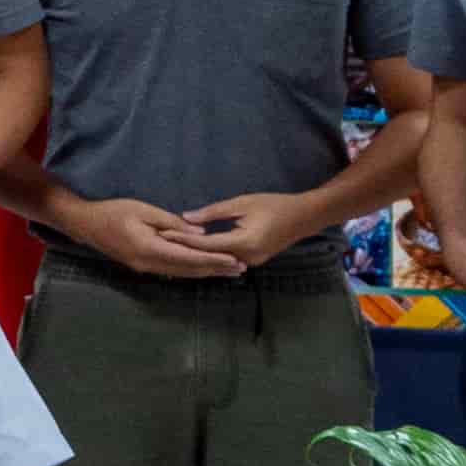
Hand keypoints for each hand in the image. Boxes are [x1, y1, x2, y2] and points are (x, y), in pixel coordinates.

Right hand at [68, 194, 247, 279]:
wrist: (85, 224)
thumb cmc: (113, 211)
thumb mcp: (143, 210)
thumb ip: (172, 222)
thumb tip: (200, 234)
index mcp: (150, 248)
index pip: (190, 258)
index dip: (214, 260)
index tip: (235, 261)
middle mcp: (150, 264)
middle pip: (189, 270)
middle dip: (216, 270)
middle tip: (241, 269)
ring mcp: (145, 267)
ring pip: (182, 273)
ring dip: (206, 272)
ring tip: (229, 272)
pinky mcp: (143, 265)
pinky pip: (173, 270)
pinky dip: (192, 270)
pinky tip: (204, 269)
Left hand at [176, 188, 324, 269]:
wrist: (305, 216)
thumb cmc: (274, 205)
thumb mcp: (242, 203)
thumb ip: (213, 212)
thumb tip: (186, 217)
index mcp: (243, 243)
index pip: (206, 244)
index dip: (183, 239)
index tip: (163, 233)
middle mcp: (246, 258)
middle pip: (209, 255)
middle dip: (185, 248)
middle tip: (161, 241)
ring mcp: (251, 262)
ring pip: (218, 259)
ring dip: (197, 253)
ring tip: (173, 246)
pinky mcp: (253, 260)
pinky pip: (227, 259)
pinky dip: (211, 254)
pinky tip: (195, 249)